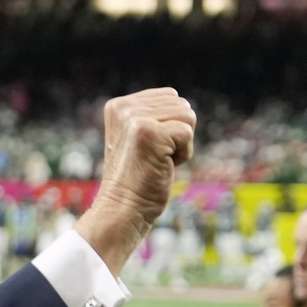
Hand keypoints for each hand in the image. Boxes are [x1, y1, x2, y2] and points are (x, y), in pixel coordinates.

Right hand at [76, 87, 195, 275]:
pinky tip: (162, 167)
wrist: (122, 210)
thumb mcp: (137, 139)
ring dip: (180, 144)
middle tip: (153, 157)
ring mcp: (135, 119)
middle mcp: (124, 108)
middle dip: (177, 134)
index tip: (148, 149)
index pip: (169, 96)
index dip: (170, 126)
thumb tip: (185, 104)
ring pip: (187, 116)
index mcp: (118, 106)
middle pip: (180, 104)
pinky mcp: (150, 133)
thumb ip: (153, 117)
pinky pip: (188, 133)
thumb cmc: (136, 180)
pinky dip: (183, 155)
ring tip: (157, 161)